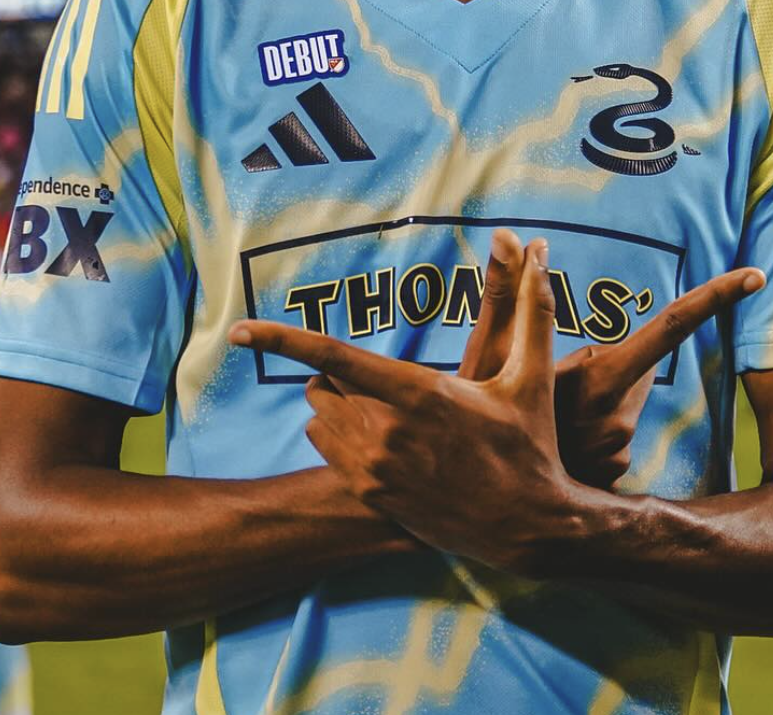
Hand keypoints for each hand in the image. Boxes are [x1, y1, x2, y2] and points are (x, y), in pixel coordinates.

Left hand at [230, 240, 575, 572]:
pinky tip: (383, 443)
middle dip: (341, 373)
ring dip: (339, 405)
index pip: (332, 356)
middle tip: (387, 384)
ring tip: (389, 414)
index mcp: (418, 393)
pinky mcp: (370, 494)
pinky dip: (341, 436)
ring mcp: (374, 467)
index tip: (238, 330)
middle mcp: (387, 430)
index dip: (280, 339)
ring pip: (319, 415)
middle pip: (322, 382)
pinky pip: (326, 447)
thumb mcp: (529, 375)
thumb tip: (535, 248)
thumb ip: (531, 307)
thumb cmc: (528, 443)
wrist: (526, 524)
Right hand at [460, 228, 764, 486]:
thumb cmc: (478, 421)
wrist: (479, 504)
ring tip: (542, 411)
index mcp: (601, 382)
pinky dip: (588, 423)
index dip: (715, 297)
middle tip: (551, 378)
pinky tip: (553, 436)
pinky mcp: (613, 473)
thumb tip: (514, 236)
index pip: (670, 328)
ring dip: (593, 393)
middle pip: (632, 364)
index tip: (757, 275)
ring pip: (621, 397)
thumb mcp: (489, 351)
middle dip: (602, 359)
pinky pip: (612, 428)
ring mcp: (619, 451)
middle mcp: (622, 420)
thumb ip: (509, 289)